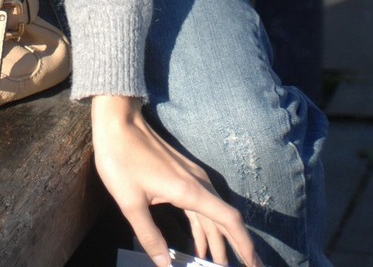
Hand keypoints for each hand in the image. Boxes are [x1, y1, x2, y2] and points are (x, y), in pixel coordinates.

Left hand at [91, 96, 260, 266]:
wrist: (118, 121)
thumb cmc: (121, 158)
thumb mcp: (130, 203)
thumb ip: (150, 236)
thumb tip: (165, 265)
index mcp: (190, 191)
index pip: (229, 221)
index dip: (245, 245)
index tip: (254, 266)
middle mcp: (197, 183)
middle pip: (225, 220)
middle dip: (236, 248)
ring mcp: (191, 177)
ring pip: (212, 214)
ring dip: (217, 241)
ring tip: (217, 265)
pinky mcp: (182, 175)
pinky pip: (200, 206)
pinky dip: (203, 227)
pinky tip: (199, 245)